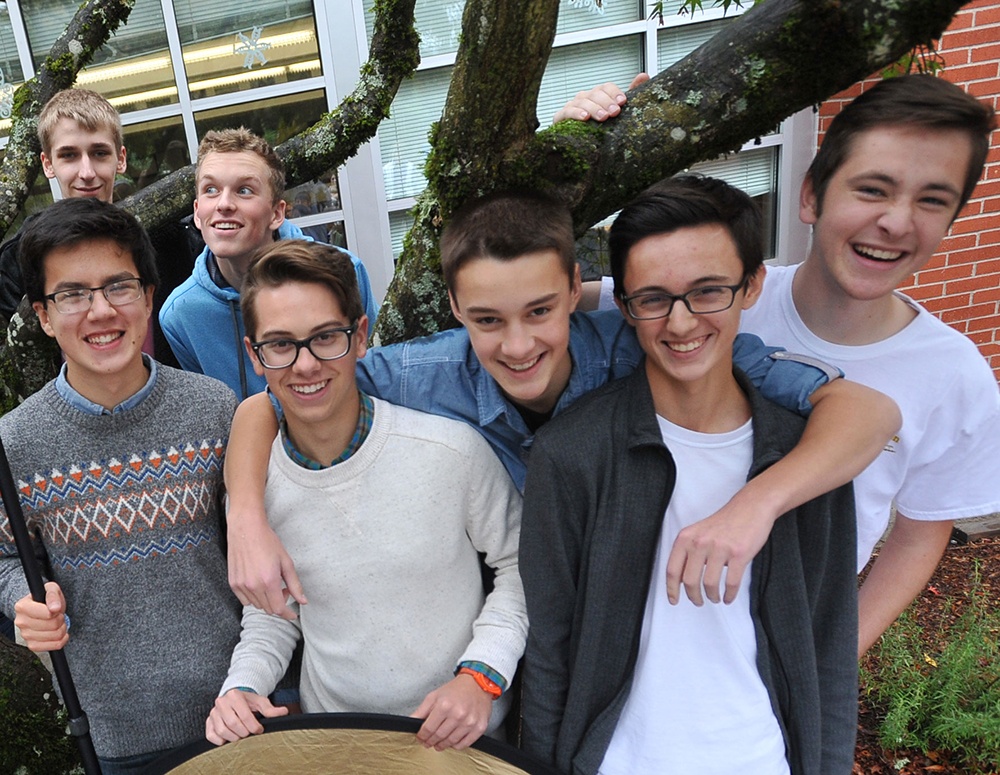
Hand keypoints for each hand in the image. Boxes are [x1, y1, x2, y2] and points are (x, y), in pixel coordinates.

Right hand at [13, 582, 67, 651]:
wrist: (41, 609)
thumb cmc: (46, 599)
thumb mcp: (51, 589)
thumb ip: (53, 595)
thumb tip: (55, 608)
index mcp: (22, 607)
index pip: (47, 614)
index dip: (57, 611)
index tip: (55, 608)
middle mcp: (21, 622)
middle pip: (53, 625)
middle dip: (61, 619)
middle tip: (58, 615)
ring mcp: (25, 635)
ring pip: (54, 636)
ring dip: (62, 629)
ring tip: (58, 623)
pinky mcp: (32, 645)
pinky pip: (52, 647)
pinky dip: (61, 640)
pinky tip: (59, 633)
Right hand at [205, 689, 288, 744]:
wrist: (234, 697)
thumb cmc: (248, 701)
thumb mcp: (260, 701)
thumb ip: (270, 709)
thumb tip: (284, 712)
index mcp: (234, 695)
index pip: (244, 715)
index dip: (253, 726)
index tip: (259, 730)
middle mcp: (221, 702)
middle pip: (232, 724)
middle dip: (244, 732)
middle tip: (250, 733)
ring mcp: (213, 712)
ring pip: (222, 730)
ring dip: (233, 737)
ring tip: (241, 736)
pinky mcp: (208, 721)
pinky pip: (211, 735)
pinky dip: (219, 740)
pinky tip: (228, 739)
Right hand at [227, 511, 305, 618]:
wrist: (246, 529)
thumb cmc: (268, 542)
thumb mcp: (286, 562)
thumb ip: (295, 584)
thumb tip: (303, 601)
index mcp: (269, 581)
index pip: (278, 609)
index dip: (287, 614)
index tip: (293, 615)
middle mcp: (253, 586)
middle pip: (268, 609)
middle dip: (279, 604)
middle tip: (284, 590)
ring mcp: (241, 585)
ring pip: (257, 605)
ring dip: (266, 600)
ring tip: (271, 584)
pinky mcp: (233, 583)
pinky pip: (245, 600)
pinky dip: (254, 597)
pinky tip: (259, 584)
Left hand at [411, 673, 492, 750]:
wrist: (478, 684)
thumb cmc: (455, 690)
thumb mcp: (434, 696)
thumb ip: (421, 711)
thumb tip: (411, 723)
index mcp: (444, 705)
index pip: (428, 729)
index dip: (422, 736)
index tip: (420, 737)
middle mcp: (458, 714)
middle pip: (438, 737)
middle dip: (430, 742)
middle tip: (428, 742)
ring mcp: (469, 722)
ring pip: (451, 742)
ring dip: (442, 745)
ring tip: (439, 743)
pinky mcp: (479, 727)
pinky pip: (464, 744)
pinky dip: (456, 745)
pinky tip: (452, 740)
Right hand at [553, 73, 649, 122]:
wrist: (579, 145)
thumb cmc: (598, 126)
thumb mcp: (616, 111)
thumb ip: (630, 93)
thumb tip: (643, 76)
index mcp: (599, 95)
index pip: (606, 87)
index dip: (614, 93)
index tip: (623, 102)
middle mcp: (586, 97)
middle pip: (595, 93)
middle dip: (606, 102)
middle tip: (615, 112)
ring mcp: (573, 105)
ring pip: (583, 101)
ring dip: (594, 108)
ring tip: (603, 117)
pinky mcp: (561, 116)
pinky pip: (567, 111)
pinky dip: (576, 113)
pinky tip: (585, 118)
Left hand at [665, 489, 773, 605]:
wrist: (750, 507)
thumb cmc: (725, 522)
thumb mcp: (699, 532)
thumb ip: (689, 552)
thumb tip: (681, 579)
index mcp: (687, 537)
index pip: (672, 569)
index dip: (671, 589)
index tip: (673, 599)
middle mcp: (700, 542)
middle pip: (690, 581)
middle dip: (693, 596)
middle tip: (697, 601)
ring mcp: (720, 548)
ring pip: (709, 584)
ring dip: (712, 596)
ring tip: (714, 598)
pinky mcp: (739, 554)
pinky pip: (731, 583)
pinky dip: (729, 594)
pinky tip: (728, 596)